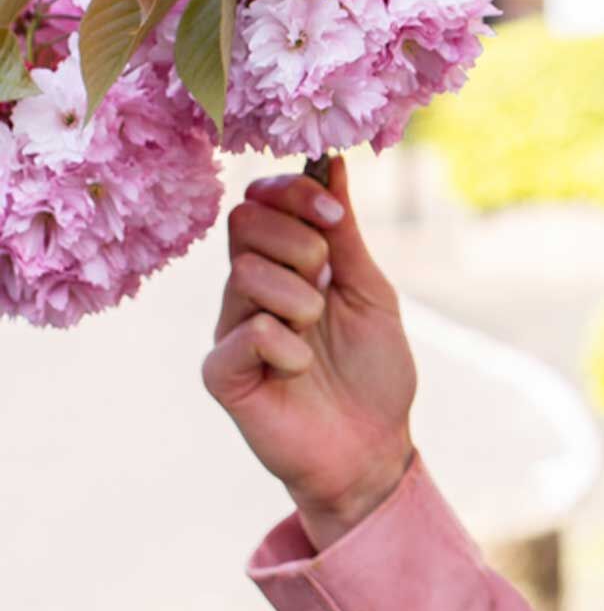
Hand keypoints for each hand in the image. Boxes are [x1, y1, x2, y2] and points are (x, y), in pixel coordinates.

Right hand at [203, 152, 416, 546]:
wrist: (374, 445)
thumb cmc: (373, 370)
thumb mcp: (370, 289)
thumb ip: (344, 233)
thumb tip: (332, 164)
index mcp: (282, 265)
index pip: (260, 201)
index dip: (293, 193)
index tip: (335, 216)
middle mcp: (247, 292)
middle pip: (244, 222)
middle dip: (301, 242)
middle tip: (328, 284)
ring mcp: (229, 331)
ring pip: (245, 273)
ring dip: (301, 300)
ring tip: (317, 334)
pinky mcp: (221, 374)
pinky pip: (246, 333)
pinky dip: (289, 346)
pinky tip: (301, 370)